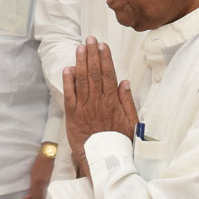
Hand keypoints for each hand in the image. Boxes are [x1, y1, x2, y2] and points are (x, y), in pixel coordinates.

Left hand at [25, 152, 54, 198]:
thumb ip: (31, 188)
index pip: (36, 198)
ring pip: (48, 196)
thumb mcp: (33, 175)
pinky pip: (54, 191)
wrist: (49, 154)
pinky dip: (53, 198)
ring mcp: (51, 182)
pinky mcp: (57, 180)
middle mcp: (44, 183)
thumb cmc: (39, 164)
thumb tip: (27, 198)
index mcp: (37, 182)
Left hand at [63, 37, 139, 175]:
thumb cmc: (119, 141)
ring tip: (79, 48)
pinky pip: (70, 94)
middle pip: (94, 73)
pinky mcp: (72, 114)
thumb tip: (124, 82)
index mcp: (112, 101)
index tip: (102, 45)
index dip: (104, 58)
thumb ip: (127, 101)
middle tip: (89, 39)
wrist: (103, 158)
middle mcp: (97, 101)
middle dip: (92, 54)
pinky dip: (68, 81)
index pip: (108, 74)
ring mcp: (84, 106)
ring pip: (82, 80)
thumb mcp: (131, 122)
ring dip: (80, 62)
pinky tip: (68, 68)